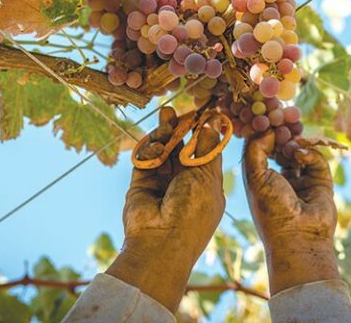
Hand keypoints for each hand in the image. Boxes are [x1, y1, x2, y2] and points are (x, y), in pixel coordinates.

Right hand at [107, 108, 224, 311]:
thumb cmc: (193, 210)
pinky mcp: (141, 185)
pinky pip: (145, 161)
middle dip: (179, 130)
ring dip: (164, 134)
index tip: (201, 113)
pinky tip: (157, 146)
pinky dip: (150, 150)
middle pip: (181, 150)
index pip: (205, 155)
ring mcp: (161, 186)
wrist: (161, 240)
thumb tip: (210, 123)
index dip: (202, 134)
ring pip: (162, 152)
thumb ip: (205, 147)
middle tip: (175, 111)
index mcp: (207, 188)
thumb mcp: (206, 175)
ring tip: (166, 115)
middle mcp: (184, 186)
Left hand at [242, 131, 339, 294]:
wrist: (299, 236)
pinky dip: (308, 153)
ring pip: (299, 148)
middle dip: (282, 131)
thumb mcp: (255, 176)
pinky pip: (315, 158)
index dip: (263, 131)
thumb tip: (267, 128)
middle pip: (281, 145)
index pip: (261, 146)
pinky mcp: (320, 181)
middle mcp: (280, 176)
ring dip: (294, 140)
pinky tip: (299, 156)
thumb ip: (256, 148)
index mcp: (260, 177)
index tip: (264, 115)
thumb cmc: (271, 209)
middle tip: (283, 116)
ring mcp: (301, 178)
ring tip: (290, 137)